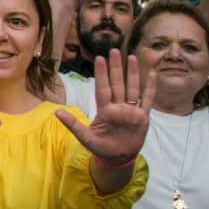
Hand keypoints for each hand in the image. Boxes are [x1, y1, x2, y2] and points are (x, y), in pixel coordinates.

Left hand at [54, 49, 152, 164]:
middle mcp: (118, 107)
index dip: (101, 74)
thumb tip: (56, 112)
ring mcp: (131, 110)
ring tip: (132, 57)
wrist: (118, 158)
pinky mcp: (143, 117)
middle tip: (114, 50)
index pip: (102, 88)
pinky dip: (150, 88)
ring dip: (133, 73)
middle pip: (117, 83)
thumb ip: (73, 124)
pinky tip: (152, 74)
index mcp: (104, 110)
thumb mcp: (85, 137)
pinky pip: (147, 100)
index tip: (99, 59)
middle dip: (116, 68)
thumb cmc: (101, 147)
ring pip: (132, 88)